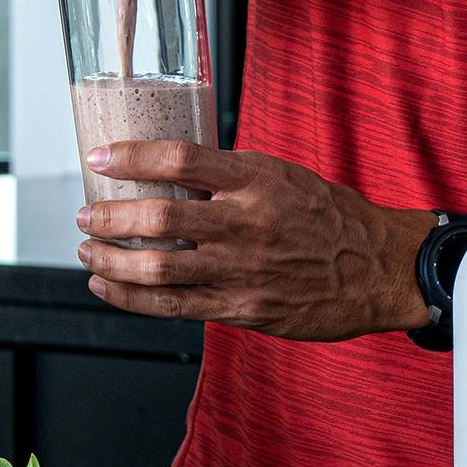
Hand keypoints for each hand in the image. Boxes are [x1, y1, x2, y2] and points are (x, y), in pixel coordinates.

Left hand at [76, 143, 434, 340]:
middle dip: (110, 216)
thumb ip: (230, 176)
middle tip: (87, 213)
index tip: (101, 157)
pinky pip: (174, 307)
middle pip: (160, 217)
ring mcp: (244, 270)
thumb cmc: (330, 218)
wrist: (378, 269)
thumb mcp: (283, 176)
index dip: (132, 157)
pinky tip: (108, 288)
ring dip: (111, 260)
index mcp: (257, 180)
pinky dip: (131, 298)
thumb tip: (171, 172)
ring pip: (159, 267)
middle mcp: (247, 224)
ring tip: (89, 251)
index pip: (181, 160)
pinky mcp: (243, 309)